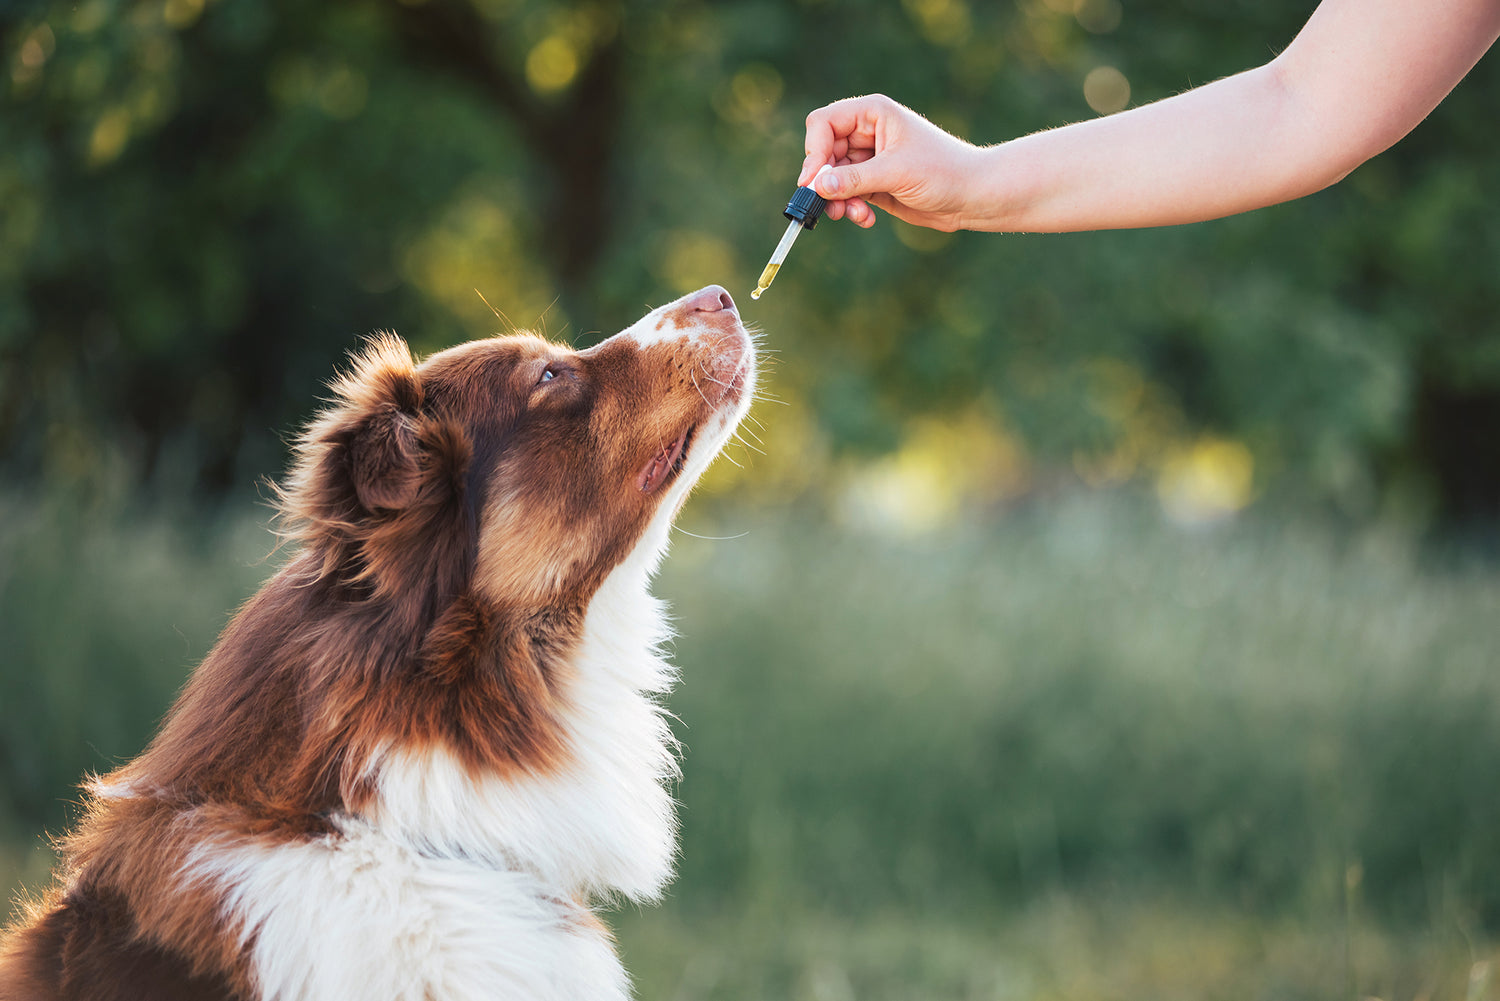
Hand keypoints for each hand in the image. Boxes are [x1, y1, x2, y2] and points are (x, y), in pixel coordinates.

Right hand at [798, 94, 984, 230]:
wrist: (973, 196)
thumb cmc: (943, 171)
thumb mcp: (895, 173)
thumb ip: (853, 179)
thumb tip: (816, 187)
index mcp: (873, 114)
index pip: (824, 123)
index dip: (814, 151)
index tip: (814, 181)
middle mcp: (867, 133)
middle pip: (823, 153)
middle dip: (824, 182)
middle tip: (828, 206)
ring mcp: (869, 159)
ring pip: (832, 178)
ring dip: (837, 200)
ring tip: (852, 215)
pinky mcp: (873, 183)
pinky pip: (846, 195)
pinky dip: (851, 208)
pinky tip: (866, 219)